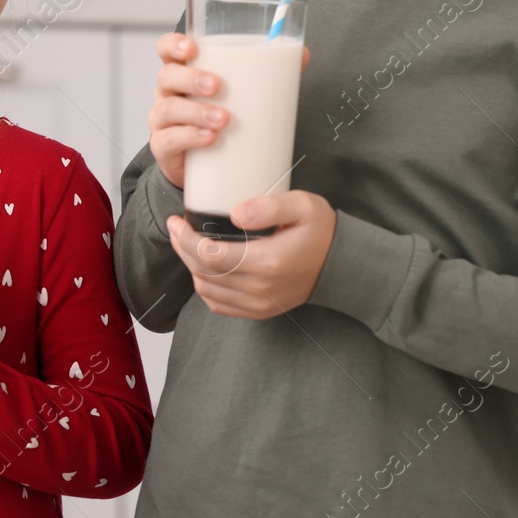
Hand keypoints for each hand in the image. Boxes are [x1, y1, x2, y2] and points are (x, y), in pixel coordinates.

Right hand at [148, 32, 308, 187]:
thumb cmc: (220, 117)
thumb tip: (301, 53)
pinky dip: (189, 138)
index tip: (192, 47)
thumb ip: (268, 72)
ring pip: (168, 109)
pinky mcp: (165, 148)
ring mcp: (163, 121)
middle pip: (167, 76)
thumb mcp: (240, 93)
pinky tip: (209, 139)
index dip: (174, 44)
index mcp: (184, 72)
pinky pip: (169, 140)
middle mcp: (168, 93)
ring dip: (196, 112)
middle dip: (191, 78)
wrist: (205, 165)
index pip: (166, 50)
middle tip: (217, 85)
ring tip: (224, 119)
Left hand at [163, 190, 337, 317]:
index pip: (208, 255)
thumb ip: (269, 206)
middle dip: (182, 248)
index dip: (185, 238)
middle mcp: (259, 288)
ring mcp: (257, 304)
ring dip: (191, 266)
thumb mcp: (303, 206)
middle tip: (176, 227)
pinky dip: (205, 286)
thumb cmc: (321, 231)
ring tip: (188, 243)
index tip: (177, 220)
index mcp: (267, 262)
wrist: (341, 265)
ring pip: (206, 289)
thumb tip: (235, 213)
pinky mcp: (258, 311)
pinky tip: (204, 266)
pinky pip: (218, 304)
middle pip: (202, 272)